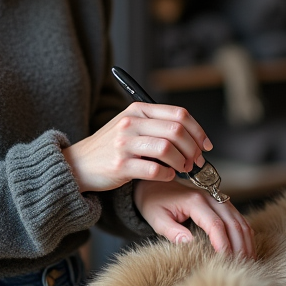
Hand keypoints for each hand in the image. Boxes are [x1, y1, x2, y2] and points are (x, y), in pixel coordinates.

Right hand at [63, 102, 212, 192]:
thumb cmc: (111, 147)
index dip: (198, 131)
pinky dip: (166, 175)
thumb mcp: (131, 126)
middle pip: (177, 131)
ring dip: (181, 162)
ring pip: (167, 149)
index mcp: (138, 110)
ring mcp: (124, 143)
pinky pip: (154, 170)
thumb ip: (157, 126)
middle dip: (193, 148)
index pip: (179, 114)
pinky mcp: (120, 165)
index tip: (205, 145)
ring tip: (182, 169)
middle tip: (195, 161)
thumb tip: (194, 138)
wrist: (79, 164)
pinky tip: (166, 176)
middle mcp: (131, 123)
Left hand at [134, 179, 255, 258]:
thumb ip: (172, 231)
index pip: (215, 224)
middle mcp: (210, 197)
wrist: (156, 185)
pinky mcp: (221, 203)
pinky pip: (238, 219)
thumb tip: (189, 244)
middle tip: (241, 267)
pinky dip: (244, 235)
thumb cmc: (154, 203)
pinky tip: (246, 250)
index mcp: (194, 201)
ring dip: (245, 242)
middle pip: (233, 223)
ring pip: (239, 221)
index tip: (224, 261)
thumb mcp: (156, 218)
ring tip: (248, 262)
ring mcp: (218, 199)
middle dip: (239, 246)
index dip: (222, 244)